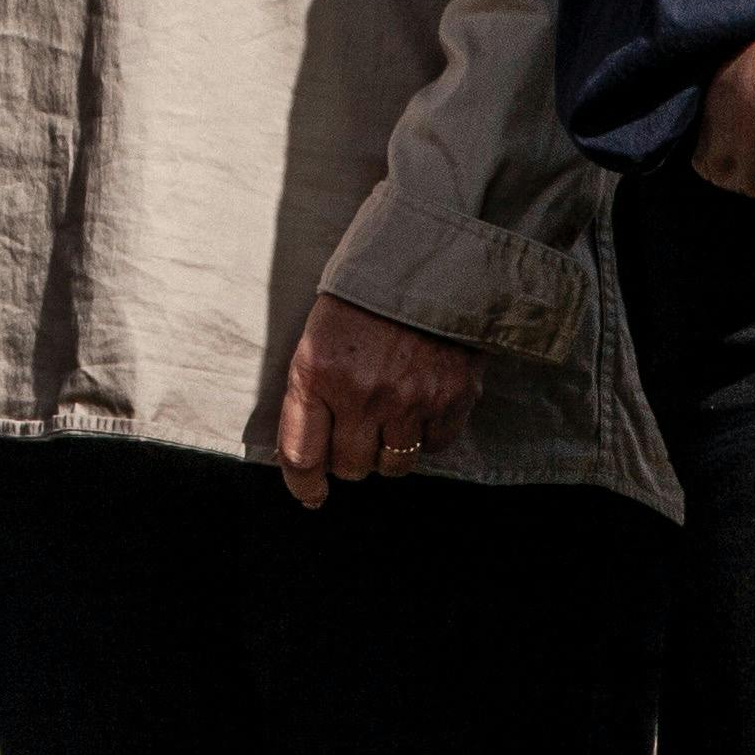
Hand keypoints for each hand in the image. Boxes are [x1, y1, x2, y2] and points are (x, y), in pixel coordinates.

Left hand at [268, 292, 483, 508]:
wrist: (425, 260)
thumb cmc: (362, 297)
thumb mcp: (317, 334)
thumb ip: (312, 392)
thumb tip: (309, 455)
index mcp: (318, 371)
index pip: (302, 454)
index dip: (303, 484)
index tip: (310, 494)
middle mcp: (362, 392)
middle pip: (351, 468)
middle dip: (349, 458)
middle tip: (355, 433)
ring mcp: (410, 399)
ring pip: (394, 466)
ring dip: (388, 451)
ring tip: (389, 417)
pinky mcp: (452, 399)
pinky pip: (433, 448)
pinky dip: (425, 436)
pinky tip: (420, 405)